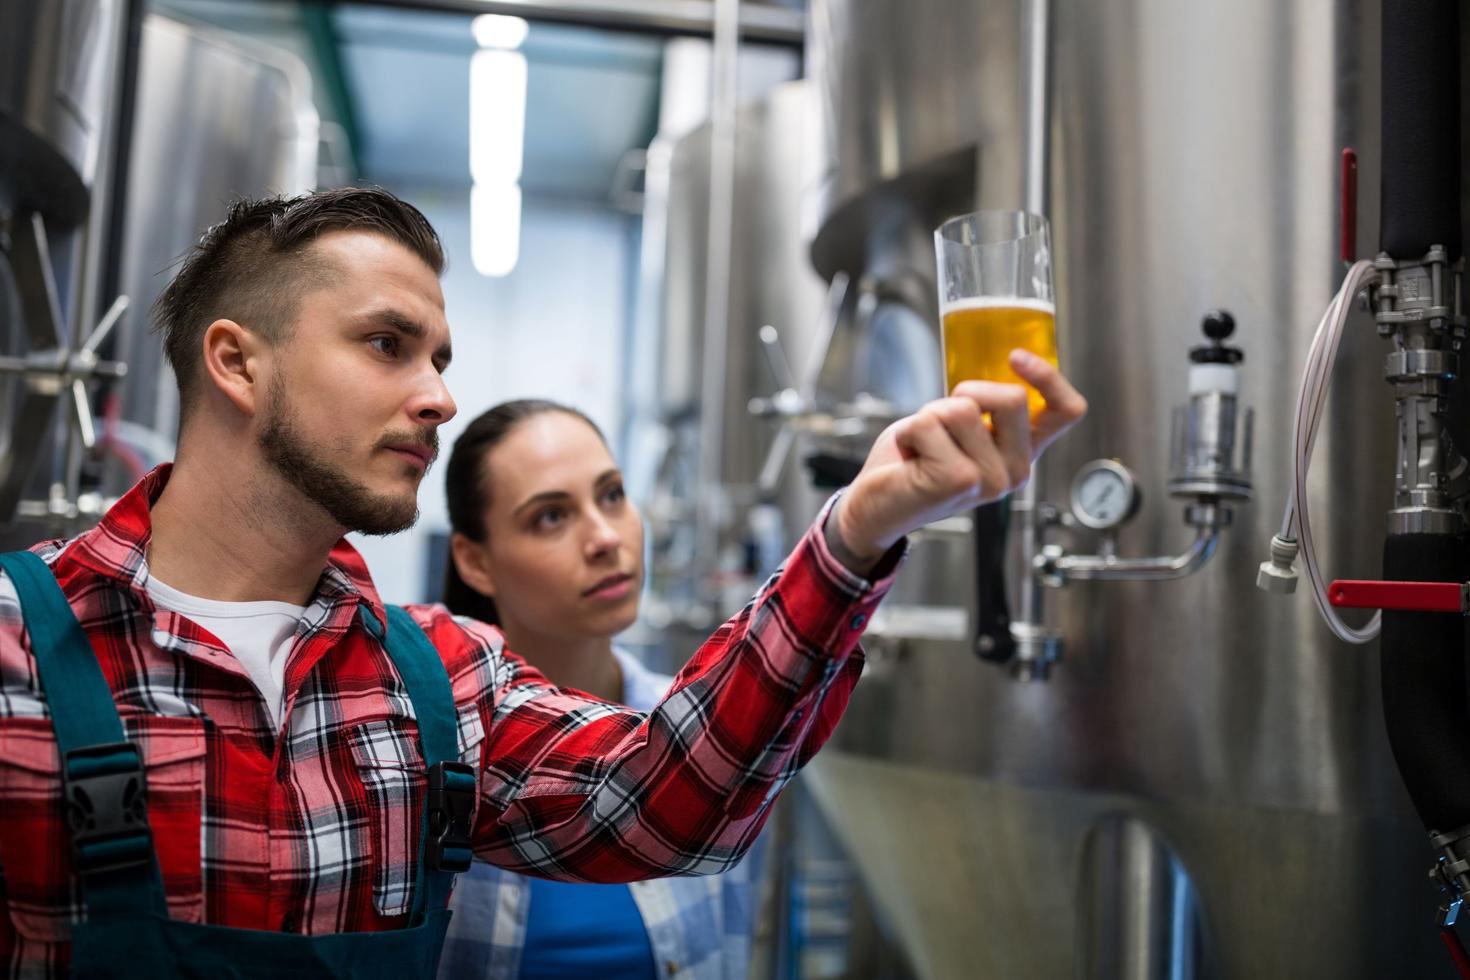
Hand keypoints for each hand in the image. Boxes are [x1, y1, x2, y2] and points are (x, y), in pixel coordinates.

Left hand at [829, 350, 1086, 570]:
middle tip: (941, 423)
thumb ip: (984, 407)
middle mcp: (1015, 472)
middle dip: (967, 392)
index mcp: (1022, 453)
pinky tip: (910, 458)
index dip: (1050, 378)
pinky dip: (909, 431)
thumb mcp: (960, 427)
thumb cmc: (915, 461)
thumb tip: (993, 364)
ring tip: (922, 446)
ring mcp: (990, 480)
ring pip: (963, 407)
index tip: (1016, 356)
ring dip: (930, 415)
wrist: (875, 507)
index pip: (1066, 412)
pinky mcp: (957, 481)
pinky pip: (929, 423)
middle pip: (1013, 397)